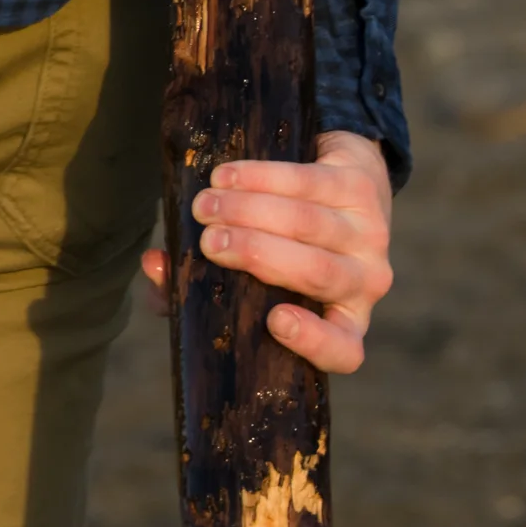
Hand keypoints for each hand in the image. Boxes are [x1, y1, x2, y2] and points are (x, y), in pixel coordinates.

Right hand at [139, 130, 394, 373]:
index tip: (274, 320)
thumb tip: (156, 267)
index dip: (314, 341)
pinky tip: (226, 177)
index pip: (344, 349)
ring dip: (250, 211)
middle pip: (318, 273)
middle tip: (209, 241)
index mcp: (343, 321)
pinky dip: (262, 178)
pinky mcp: (361, 187)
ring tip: (204, 206)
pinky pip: (309, 182)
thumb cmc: (285, 247)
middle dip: (258, 254)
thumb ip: (196, 287)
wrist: (342, 183)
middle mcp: (366, 283)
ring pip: (310, 223)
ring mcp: (370, 235)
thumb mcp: (248, 278)